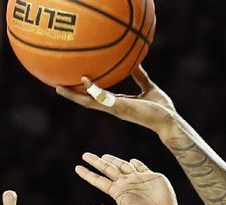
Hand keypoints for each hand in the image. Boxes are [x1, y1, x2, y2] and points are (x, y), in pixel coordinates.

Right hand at [56, 66, 177, 136]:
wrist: (170, 120)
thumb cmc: (161, 107)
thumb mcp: (148, 87)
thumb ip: (140, 77)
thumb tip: (135, 62)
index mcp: (118, 104)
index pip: (97, 98)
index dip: (84, 92)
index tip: (72, 83)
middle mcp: (113, 108)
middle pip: (88, 102)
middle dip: (72, 95)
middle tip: (56, 87)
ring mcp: (115, 109)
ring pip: (90, 102)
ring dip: (75, 95)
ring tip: (59, 87)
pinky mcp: (121, 108)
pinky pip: (103, 98)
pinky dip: (92, 89)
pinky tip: (83, 79)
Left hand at [75, 154, 178, 204]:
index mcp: (117, 192)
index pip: (99, 180)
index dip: (88, 174)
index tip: (77, 167)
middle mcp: (126, 184)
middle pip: (108, 169)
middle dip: (97, 162)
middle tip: (85, 155)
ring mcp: (138, 179)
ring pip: (123, 166)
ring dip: (114, 160)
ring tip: (104, 156)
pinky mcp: (151, 177)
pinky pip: (141, 167)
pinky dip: (136, 163)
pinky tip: (131, 160)